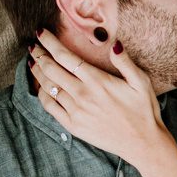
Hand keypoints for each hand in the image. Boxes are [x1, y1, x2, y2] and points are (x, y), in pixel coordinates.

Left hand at [30, 29, 167, 166]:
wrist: (142, 143)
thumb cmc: (144, 111)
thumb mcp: (141, 82)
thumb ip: (125, 62)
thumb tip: (114, 44)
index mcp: (97, 80)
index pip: (65, 56)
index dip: (50, 43)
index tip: (41, 33)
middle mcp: (83, 94)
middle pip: (51, 69)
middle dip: (39, 54)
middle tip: (32, 46)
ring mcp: (76, 111)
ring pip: (48, 87)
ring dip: (38, 73)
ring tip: (33, 62)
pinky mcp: (73, 126)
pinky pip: (50, 107)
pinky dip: (41, 94)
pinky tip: (41, 87)